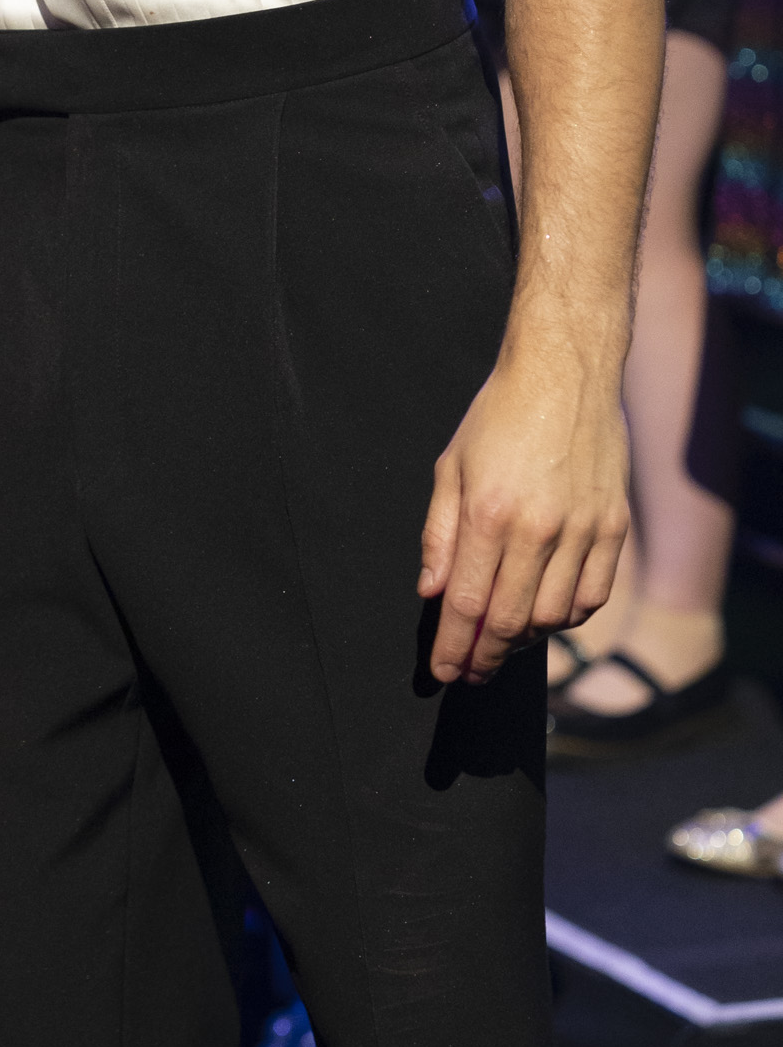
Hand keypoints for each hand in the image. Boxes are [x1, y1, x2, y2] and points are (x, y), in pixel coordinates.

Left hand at [417, 327, 630, 680]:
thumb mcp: (451, 467)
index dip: (454, 648)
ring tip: (503, 642)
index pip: (467, 605)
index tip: (445, 673)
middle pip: (509, 622)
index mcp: (488, 515)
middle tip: (471, 672)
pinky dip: (567, 618)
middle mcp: (538, 529)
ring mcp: (583, 530)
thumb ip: (439, 535)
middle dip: (485, 657)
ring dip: (525, 641)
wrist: (565, 373)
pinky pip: (592, 596)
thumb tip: (431, 592)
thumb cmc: (499, 416)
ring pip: (553, 617)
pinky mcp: (614, 527)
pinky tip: (547, 617)